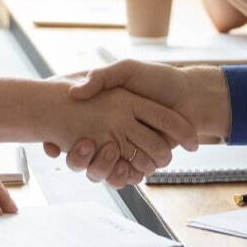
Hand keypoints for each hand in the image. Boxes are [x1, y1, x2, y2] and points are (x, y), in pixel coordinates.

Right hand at [40, 83, 200, 186]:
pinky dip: (125, 175)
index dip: (55, 141)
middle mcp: (109, 133)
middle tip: (85, 147)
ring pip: (102, 169)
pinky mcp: (143, 160)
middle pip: (82, 157)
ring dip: (102, 168)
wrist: (193, 97)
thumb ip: (102, 77)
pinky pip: (127, 175)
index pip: (68, 132)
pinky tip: (127, 168)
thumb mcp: (126, 70)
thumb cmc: (159, 79)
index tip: (53, 145)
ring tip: (107, 156)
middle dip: (79, 158)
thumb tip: (74, 92)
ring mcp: (126, 148)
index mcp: (101, 114)